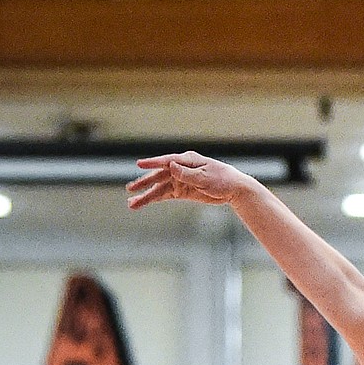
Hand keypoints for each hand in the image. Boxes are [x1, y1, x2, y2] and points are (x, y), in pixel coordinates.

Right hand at [126, 151, 247, 209]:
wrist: (233, 189)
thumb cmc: (222, 179)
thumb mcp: (205, 177)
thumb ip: (187, 173)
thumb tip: (171, 166)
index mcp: (187, 160)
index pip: (166, 161)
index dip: (152, 163)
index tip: (139, 164)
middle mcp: (180, 169)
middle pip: (158, 176)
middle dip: (144, 183)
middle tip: (130, 189)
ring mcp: (180, 180)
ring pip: (159, 188)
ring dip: (146, 195)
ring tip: (132, 204)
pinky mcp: (182, 191)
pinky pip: (165, 195)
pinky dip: (154, 199)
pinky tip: (142, 202)